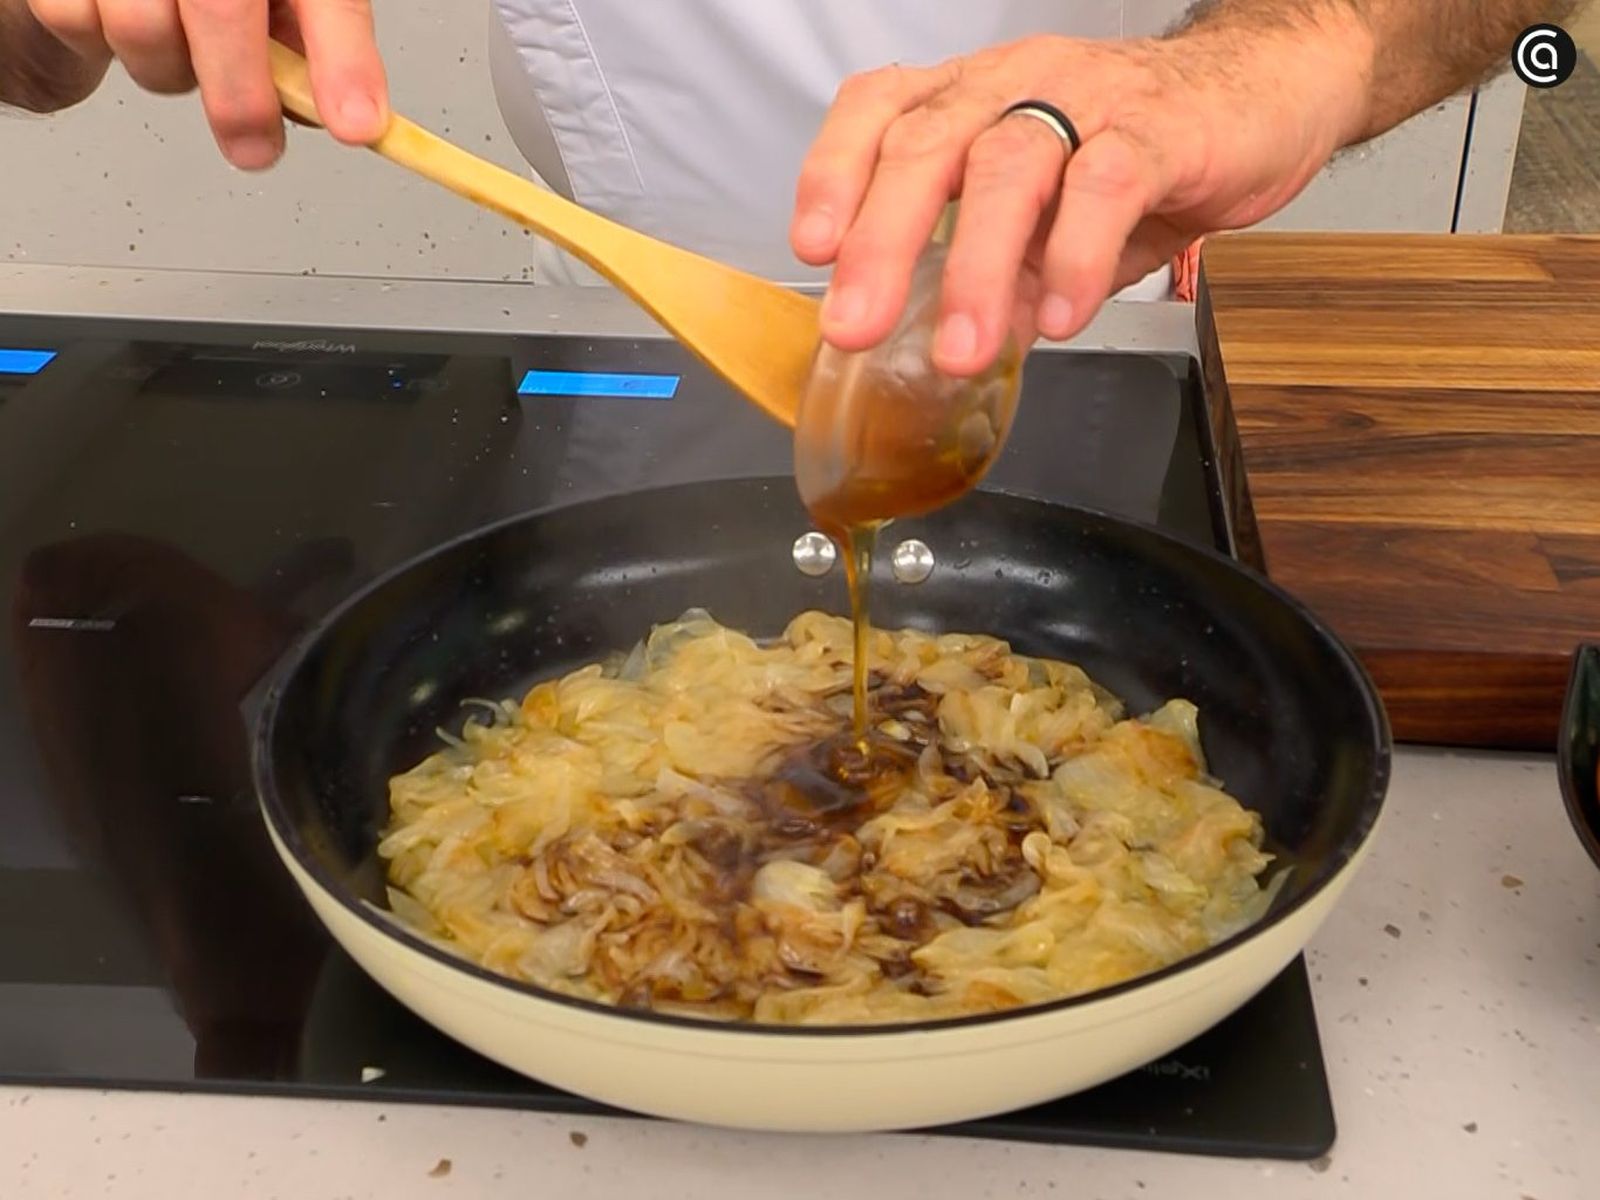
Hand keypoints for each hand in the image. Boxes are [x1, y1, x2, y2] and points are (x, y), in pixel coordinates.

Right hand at [25, 0, 387, 167]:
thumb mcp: (282, 6)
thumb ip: (313, 52)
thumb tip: (340, 114)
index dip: (344, 61)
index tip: (357, 126)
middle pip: (220, 10)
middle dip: (241, 99)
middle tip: (256, 148)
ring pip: (143, 30)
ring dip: (165, 70)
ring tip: (179, 49)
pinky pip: (79, 23)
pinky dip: (101, 45)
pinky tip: (121, 18)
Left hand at [790, 25, 1369, 374]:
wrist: (1260, 95)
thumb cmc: (1134, 149)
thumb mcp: (1045, 221)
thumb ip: (998, 278)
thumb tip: (952, 352)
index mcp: (971, 99)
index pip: (878, 109)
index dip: (833, 171)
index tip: (811, 247)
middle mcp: (1013, 86)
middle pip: (926, 145)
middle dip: (881, 242)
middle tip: (856, 326)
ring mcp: (1086, 100)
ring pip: (1008, 166)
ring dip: (974, 267)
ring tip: (959, 349)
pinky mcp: (1160, 130)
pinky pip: (1107, 186)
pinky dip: (1075, 256)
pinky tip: (1060, 316)